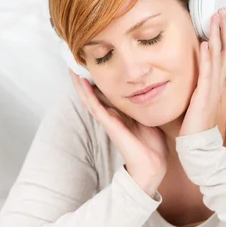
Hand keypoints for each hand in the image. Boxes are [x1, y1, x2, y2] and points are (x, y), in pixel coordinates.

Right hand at [69, 70, 168, 195]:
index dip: (97, 80)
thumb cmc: (153, 144)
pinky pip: (96, 107)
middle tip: (74, 62)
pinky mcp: (110, 125)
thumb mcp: (149, 118)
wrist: (152, 165)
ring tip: (71, 69)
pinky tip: (82, 83)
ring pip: (89, 99)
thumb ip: (147, 106)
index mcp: (120, 113)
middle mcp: (112, 115)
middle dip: (83, 79)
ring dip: (80, 84)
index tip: (91, 63)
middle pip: (93, 94)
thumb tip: (154, 91)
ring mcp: (109, 120)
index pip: (105, 94)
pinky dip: (88, 94)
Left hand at [178, 8, 225, 136]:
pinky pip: (206, 73)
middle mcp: (217, 80)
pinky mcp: (204, 94)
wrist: (198, 143)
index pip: (224, 51)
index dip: (225, 33)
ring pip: (217, 56)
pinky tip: (204, 44)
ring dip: (216, 36)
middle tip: (221, 8)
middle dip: (224, 28)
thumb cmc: (196, 120)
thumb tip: (193, 67)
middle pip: (225, 48)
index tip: (222, 15)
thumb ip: (199, 80)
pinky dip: (206, 57)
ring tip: (215, 18)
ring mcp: (212, 87)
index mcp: (217, 79)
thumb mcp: (199, 95)